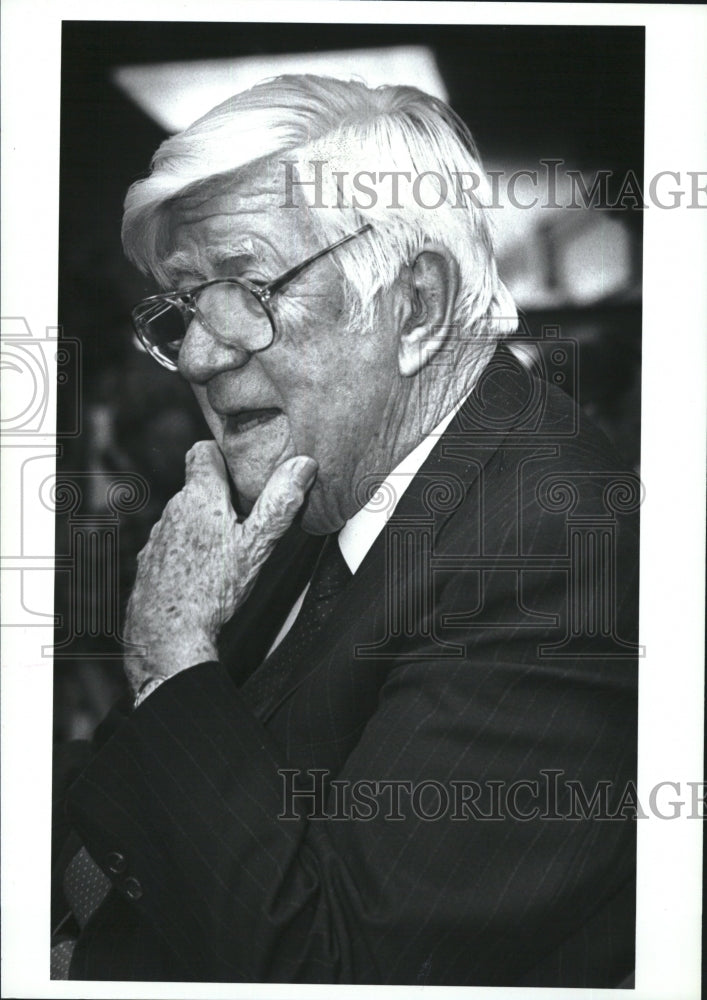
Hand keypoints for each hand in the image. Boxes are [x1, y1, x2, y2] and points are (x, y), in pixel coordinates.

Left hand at [124, 441, 317, 695]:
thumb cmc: (214, 589)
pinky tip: (205, 574)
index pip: (202, 450)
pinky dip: (188, 550)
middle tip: (248, 514)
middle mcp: (172, 510)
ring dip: (204, 524)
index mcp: (200, 497)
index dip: (222, 454)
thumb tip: (302, 463)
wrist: (167, 637)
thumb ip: (280, 502)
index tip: (242, 469)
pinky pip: (173, 545)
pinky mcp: (150, 562)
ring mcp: (158, 537)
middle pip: (197, 487)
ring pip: (185, 517)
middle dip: (220, 494)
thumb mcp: (257, 544)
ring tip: (229, 548)